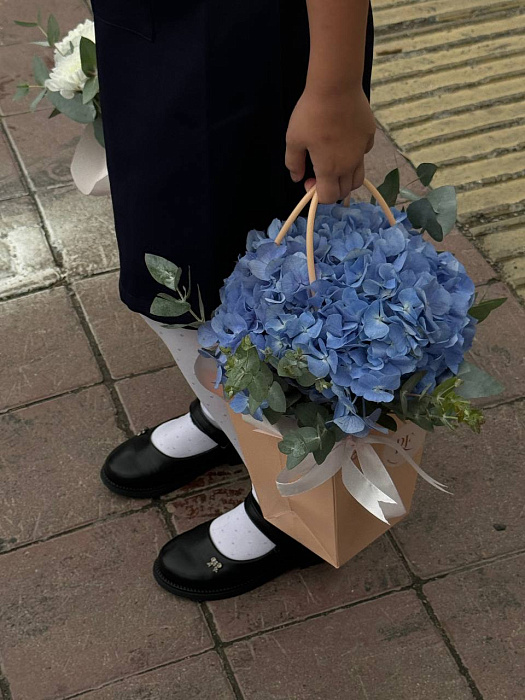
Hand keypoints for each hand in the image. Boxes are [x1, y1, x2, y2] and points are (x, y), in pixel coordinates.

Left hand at [285, 85, 375, 203]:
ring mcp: (362, 151)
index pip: (329, 197)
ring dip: (346, 178)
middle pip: (345, 191)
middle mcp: (349, 165)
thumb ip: (293, 163)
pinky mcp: (369, 136)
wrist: (336, 86)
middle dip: (332, 188)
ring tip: (335, 163)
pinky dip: (355, 156)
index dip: (318, 195)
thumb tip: (297, 177)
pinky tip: (345, 141)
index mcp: (330, 169)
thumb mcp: (293, 139)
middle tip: (320, 172)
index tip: (309, 180)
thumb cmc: (311, 113)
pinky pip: (364, 154)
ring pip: (358, 177)